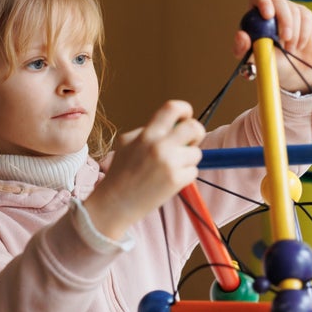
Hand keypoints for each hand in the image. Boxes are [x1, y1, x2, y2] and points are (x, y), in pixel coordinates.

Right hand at [84, 100, 204, 238]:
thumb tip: (175, 126)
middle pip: (195, 128)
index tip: (185, 117)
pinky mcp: (176, 181)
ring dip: (188, 160)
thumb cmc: (121, 173)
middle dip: (196, 134)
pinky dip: (184, 176)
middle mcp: (159, 146)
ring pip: (196, 153)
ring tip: (169, 168)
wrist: (115, 203)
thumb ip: (149, 131)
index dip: (185, 109)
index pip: (172, 108)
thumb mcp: (127, 143)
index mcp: (147, 134)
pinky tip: (167, 181)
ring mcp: (169, 164)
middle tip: (189, 142)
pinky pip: (193, 172)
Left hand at [233, 0, 311, 93]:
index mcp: (257, 13)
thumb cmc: (269, 61)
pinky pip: (306, 19)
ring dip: (293, 34)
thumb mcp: (252, 59)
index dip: (263, 2)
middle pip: (279, 1)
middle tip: (285, 38)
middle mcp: (274, 7)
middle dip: (284, 20)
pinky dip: (303, 35)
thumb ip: (242, 49)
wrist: (292, 69)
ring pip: (294, 12)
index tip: (268, 15)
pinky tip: (298, 46)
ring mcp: (290, 9)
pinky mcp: (305, 15)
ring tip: (289, 50)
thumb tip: (241, 35)